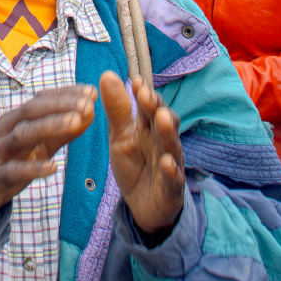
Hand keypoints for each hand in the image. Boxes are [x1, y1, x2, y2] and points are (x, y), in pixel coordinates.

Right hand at [0, 85, 96, 226]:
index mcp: (14, 119)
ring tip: (76, 122)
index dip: (65, 94)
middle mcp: (4, 130)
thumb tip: (90, 113)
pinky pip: (13, 171)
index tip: (91, 92)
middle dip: (60, 105)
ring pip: (23, 135)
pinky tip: (53, 167)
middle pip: (31, 111)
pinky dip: (33, 168)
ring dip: (50, 126)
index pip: (40, 100)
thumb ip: (61, 132)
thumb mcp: (35, 145)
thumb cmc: (6, 162)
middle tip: (87, 104)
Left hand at [102, 71, 183, 243]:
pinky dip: (171, 171)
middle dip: (156, 108)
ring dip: (168, 133)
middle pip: (164, 123)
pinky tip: (167, 163)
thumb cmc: (135, 165)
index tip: (136, 82)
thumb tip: (107, 74)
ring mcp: (171, 166)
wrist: (143, 206)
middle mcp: (164, 143)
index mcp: (150, 129)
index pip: (150, 108)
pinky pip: (173, 180)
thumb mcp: (120, 137)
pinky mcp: (172, 190)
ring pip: (172, 147)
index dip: (145, 95)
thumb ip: (117, 110)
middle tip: (147, 95)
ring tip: (162, 119)